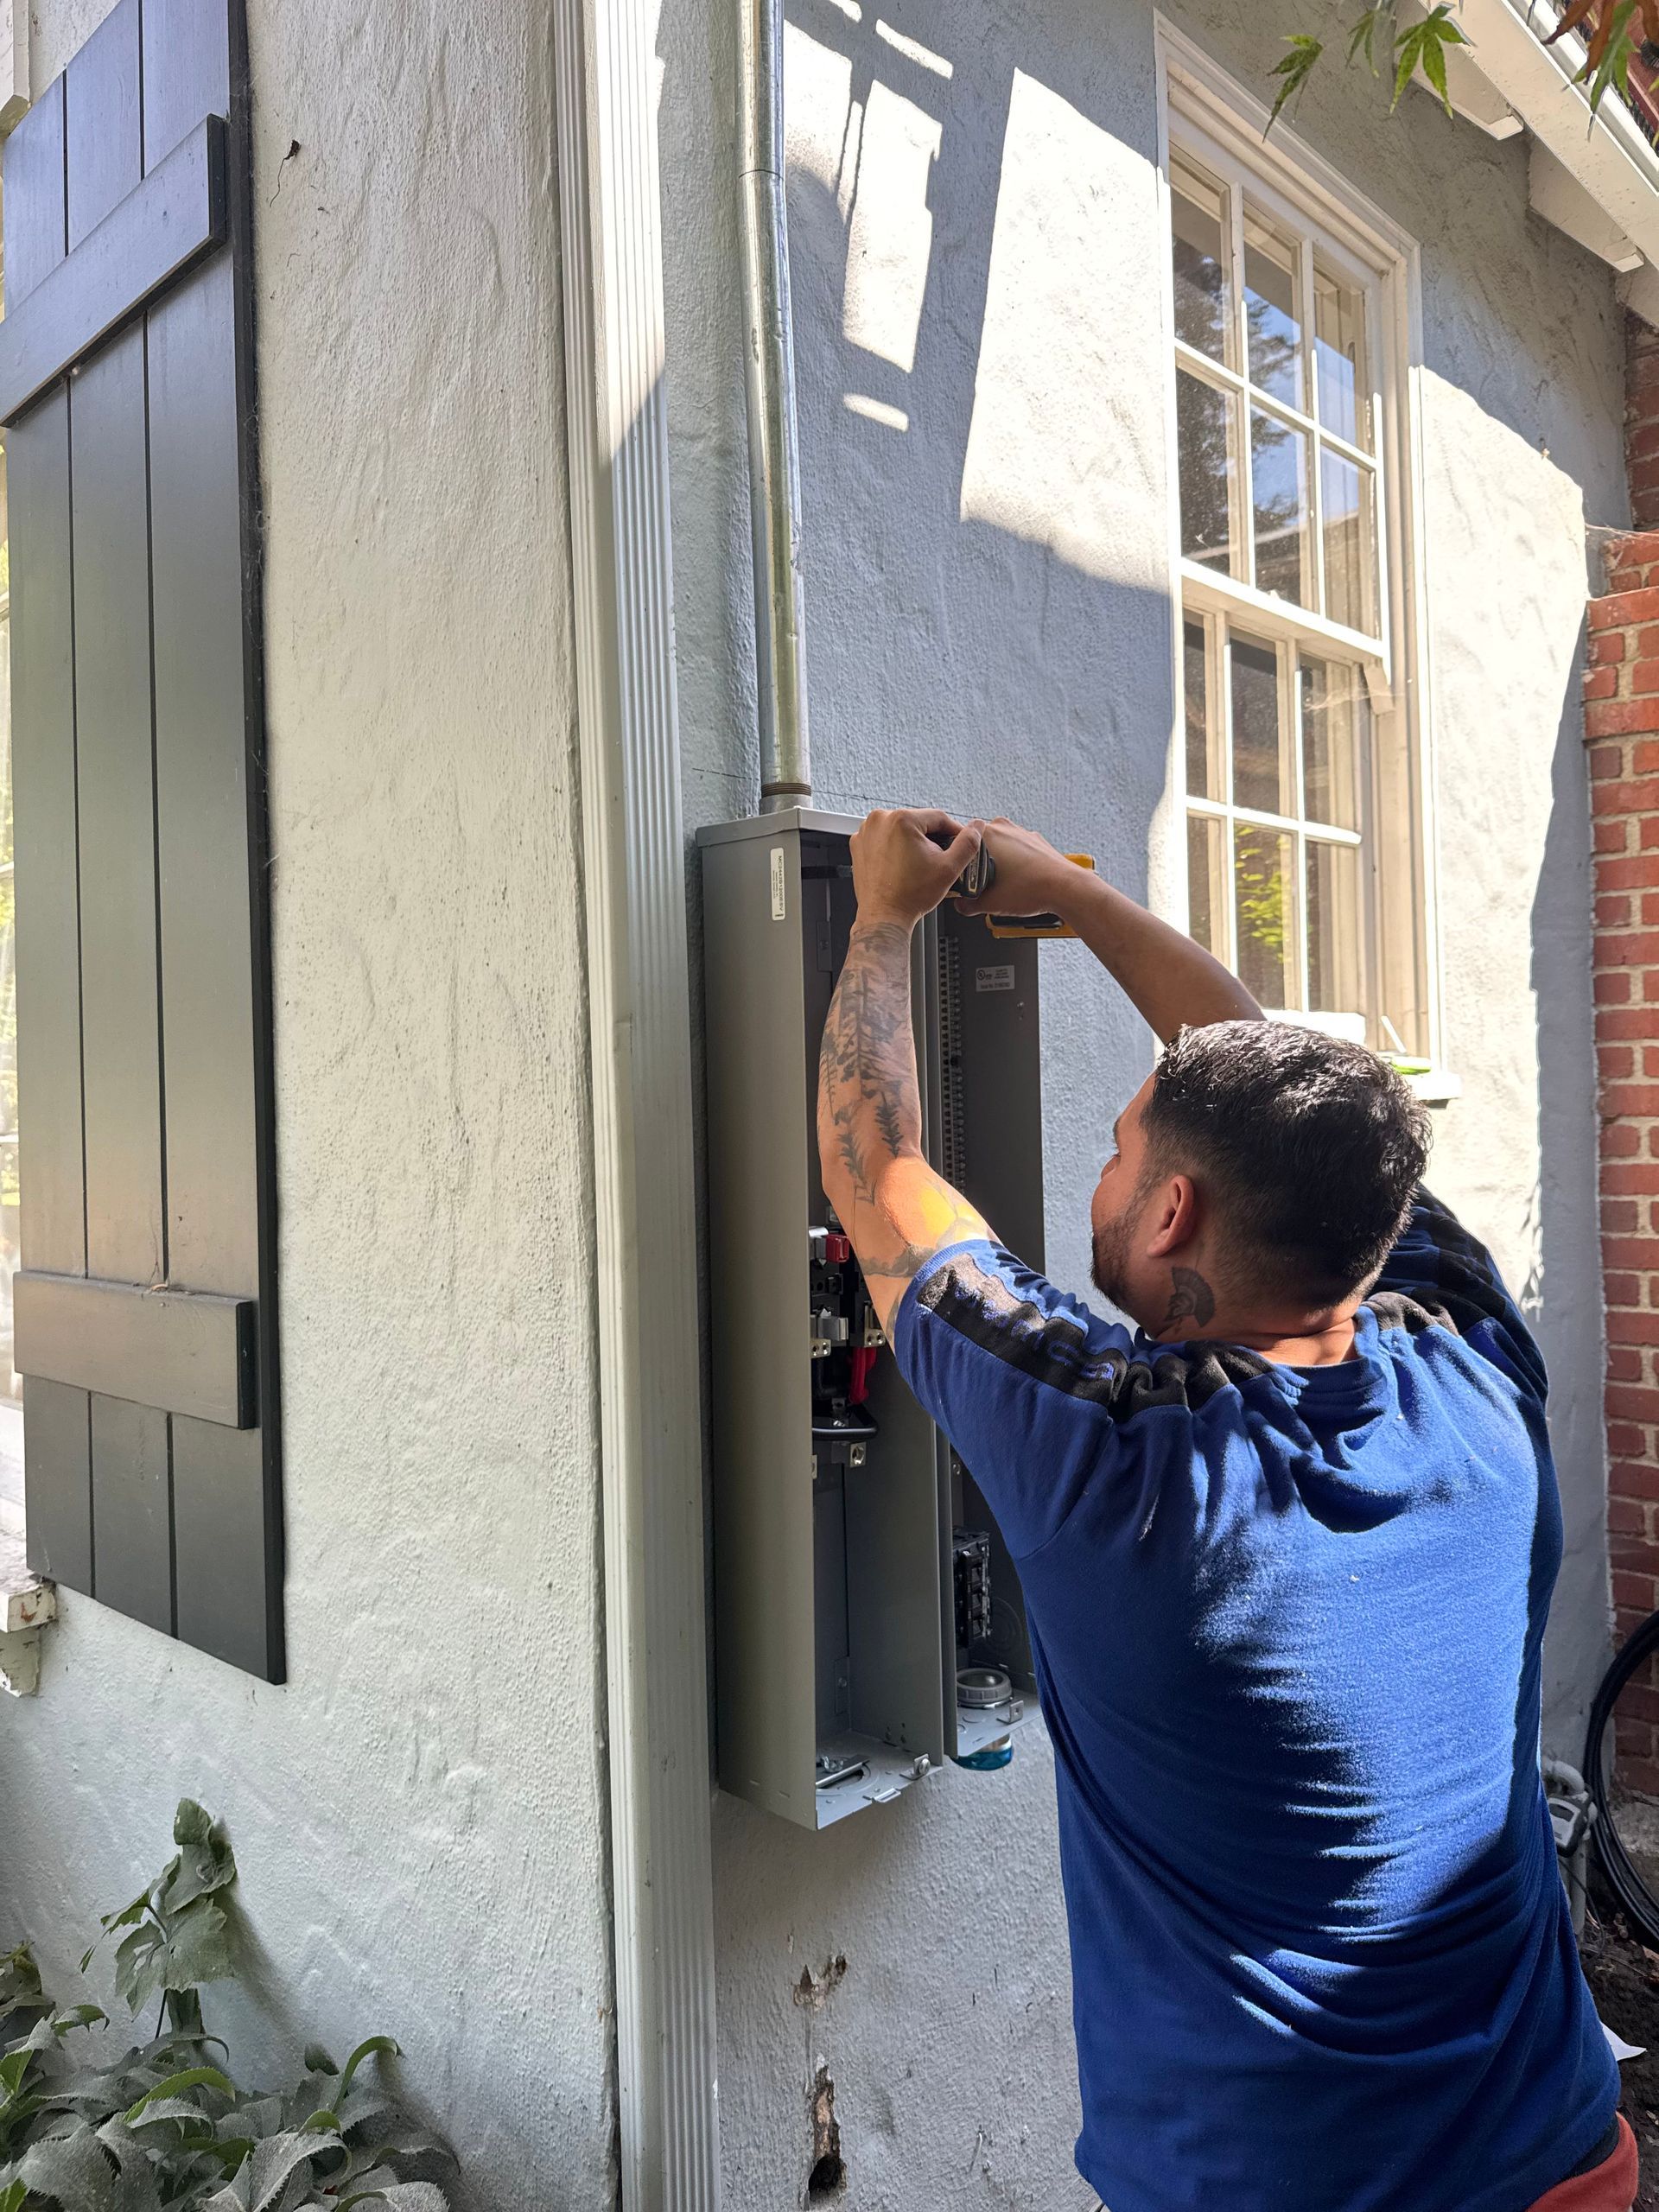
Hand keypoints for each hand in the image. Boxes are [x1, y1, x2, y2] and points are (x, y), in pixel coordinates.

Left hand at [850, 808, 984, 928]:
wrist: (885, 916)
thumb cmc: (910, 896)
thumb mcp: (949, 868)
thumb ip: (968, 844)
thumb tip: (976, 828)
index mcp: (901, 819)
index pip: (938, 817)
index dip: (954, 831)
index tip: (960, 841)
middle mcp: (879, 820)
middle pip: (918, 823)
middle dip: (931, 839)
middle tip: (938, 859)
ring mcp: (866, 832)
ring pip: (901, 830)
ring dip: (913, 842)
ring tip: (919, 865)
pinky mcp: (858, 845)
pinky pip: (885, 839)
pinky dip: (895, 848)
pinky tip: (902, 866)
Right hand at [955, 818, 1084, 920]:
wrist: (1066, 889)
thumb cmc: (1034, 888)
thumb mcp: (991, 903)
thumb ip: (968, 904)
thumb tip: (962, 905)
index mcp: (989, 834)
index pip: (961, 842)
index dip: (959, 861)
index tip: (961, 874)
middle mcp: (1005, 828)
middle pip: (981, 845)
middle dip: (978, 863)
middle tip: (980, 883)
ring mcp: (1023, 833)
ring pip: (1001, 847)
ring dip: (998, 863)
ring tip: (1002, 885)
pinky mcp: (1036, 842)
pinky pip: (1018, 852)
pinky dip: (1016, 864)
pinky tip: (1018, 881)